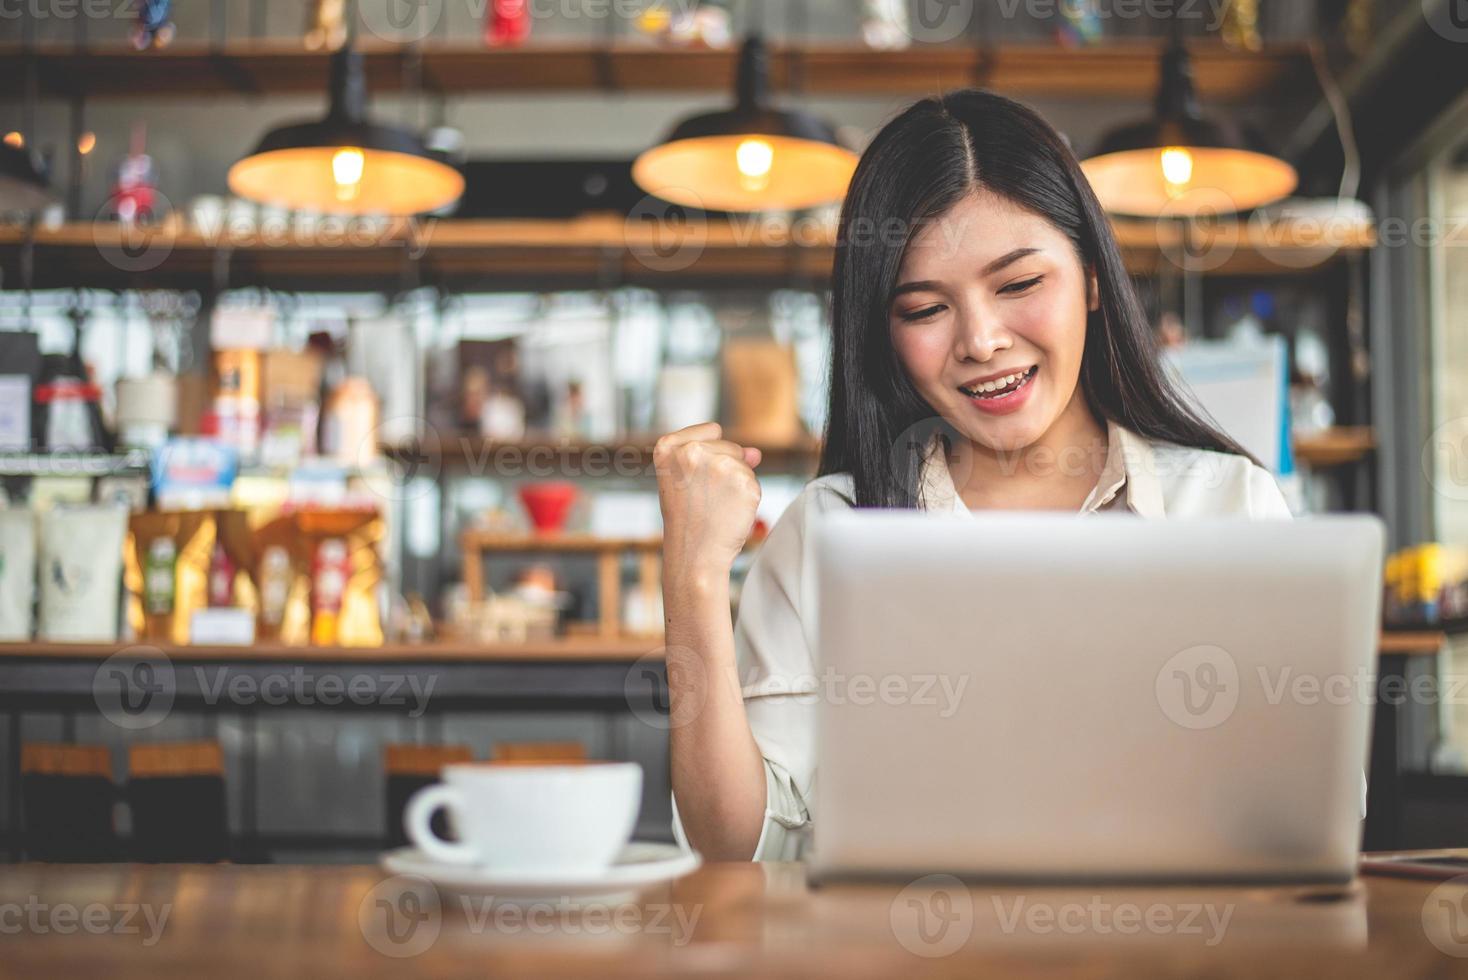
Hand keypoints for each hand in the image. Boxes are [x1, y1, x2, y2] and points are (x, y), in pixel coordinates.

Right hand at [654, 422, 762, 579]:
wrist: (694, 555)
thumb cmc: (687, 520)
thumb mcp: (684, 481)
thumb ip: (715, 456)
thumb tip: (756, 453)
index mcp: (669, 447)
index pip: (711, 430)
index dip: (709, 454)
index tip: (695, 479)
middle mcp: (692, 451)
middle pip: (730, 446)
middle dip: (724, 469)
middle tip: (704, 498)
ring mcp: (720, 465)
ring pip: (744, 464)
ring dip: (736, 483)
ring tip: (715, 506)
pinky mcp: (744, 482)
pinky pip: (754, 481)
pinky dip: (747, 497)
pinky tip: (730, 512)